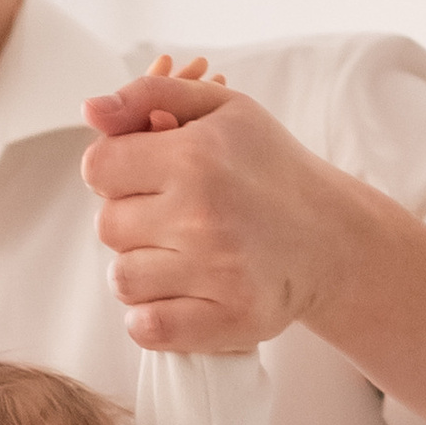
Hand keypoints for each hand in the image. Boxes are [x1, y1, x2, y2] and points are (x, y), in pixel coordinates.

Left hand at [80, 57, 370, 351]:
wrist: (334, 237)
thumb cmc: (269, 168)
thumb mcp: (220, 109)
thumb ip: (149, 96)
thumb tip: (91, 111)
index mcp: (196, 157)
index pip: (98, 168)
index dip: (117, 170)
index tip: (149, 176)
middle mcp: (202, 216)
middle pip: (106, 225)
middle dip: (133, 219)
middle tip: (178, 216)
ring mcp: (217, 273)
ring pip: (122, 279)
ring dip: (144, 269)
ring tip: (185, 255)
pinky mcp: (230, 320)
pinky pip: (146, 328)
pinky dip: (154, 317)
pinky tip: (184, 293)